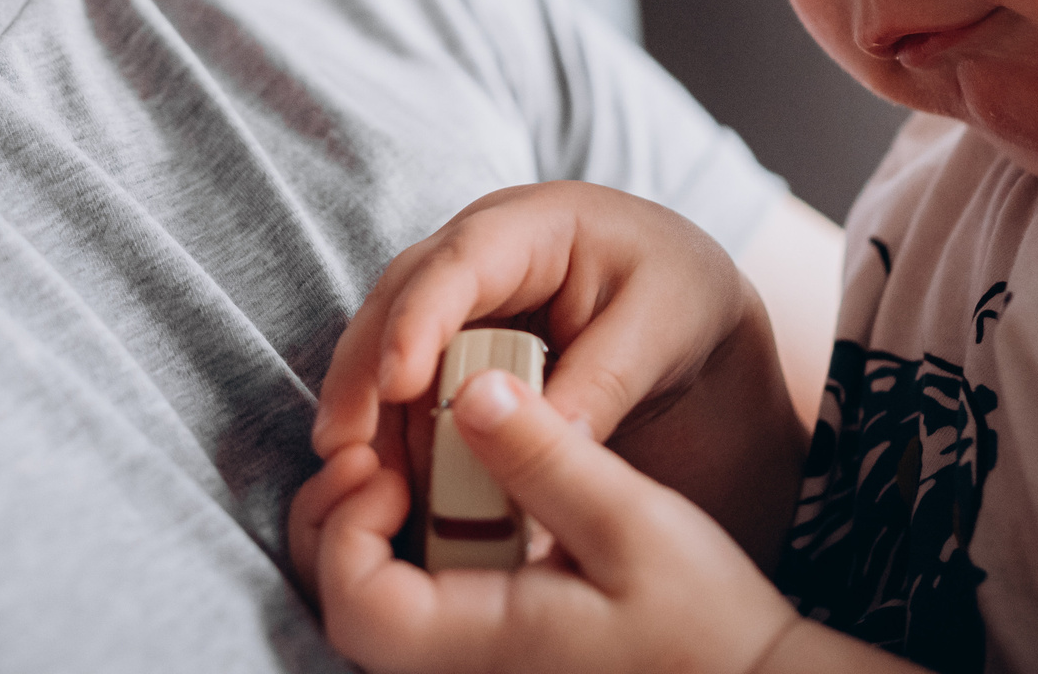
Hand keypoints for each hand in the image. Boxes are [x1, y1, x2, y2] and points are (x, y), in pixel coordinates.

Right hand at [307, 183, 805, 569]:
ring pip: (388, 342)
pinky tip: (389, 483)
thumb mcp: (662, 330)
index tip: (395, 384)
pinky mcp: (452, 340)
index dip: (419, 320)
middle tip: (343, 449)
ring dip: (368, 411)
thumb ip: (601, 382)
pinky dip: (395, 431)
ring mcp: (458, 294)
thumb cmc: (679, 297)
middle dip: (363, 372)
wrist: (688, 304)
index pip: (462, 261)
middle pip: (399, 299)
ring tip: (358, 483)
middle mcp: (479, 250)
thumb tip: (537, 443)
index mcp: (537, 223)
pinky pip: (408, 383)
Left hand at [310, 369, 803, 673]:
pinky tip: (438, 496)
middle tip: (373, 451)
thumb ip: (544, 459)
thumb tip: (470, 391)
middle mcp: (457, 666)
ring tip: (400, 461)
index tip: (387, 463)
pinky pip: (408, 605)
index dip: (345, 525)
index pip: (355, 601)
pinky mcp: (487, 652)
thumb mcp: (632, 523)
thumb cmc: (704, 619)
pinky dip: (398, 547)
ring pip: (365, 606)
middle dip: (333, 518)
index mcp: (482, 643)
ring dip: (359, 529)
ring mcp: (469, 663)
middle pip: (339, 606)